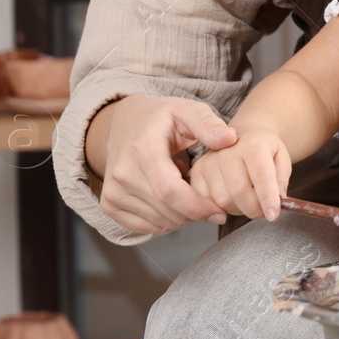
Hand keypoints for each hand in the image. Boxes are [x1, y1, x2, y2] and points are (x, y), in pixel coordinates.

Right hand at [87, 94, 237, 235]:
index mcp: (143, 149)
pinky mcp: (109, 203)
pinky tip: (168, 198)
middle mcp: (123, 172)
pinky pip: (144, 228)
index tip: (219, 212)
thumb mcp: (187, 110)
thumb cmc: (161, 118)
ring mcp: (112, 190)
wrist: (123, 122)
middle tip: (209, 200)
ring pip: (157, 222)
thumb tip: (229, 139)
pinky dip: (164, 221)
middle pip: (166, 210)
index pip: (169, 191)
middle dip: (194, 213)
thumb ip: (208, 124)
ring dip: (181, 216)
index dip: (197, 207)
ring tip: (184, 188)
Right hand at [187, 129, 291, 221]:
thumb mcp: (282, 160)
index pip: (262, 176)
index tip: (273, 216)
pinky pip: (206, 203)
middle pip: (240, 193)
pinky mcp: (196, 173)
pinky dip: (220, 209)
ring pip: (223, 202)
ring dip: (239, 209)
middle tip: (264, 209)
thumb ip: (281, 182)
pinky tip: (231, 199)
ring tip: (247, 199)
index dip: (268, 199)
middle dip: (255, 209)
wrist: (243, 137)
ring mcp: (209, 162)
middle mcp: (227, 151)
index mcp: (254, 145)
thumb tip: (276, 203)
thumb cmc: (264, 152)